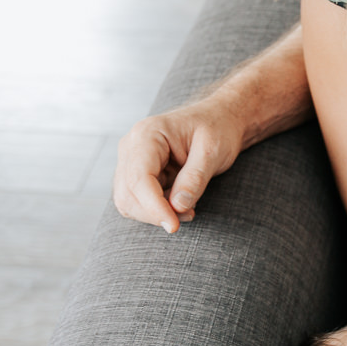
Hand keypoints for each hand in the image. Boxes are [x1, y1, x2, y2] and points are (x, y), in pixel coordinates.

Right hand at [112, 102, 246, 231]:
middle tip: (189, 215)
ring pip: (128, 201)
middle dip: (155, 213)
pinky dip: (156, 210)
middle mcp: (131, 146)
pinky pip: (137, 201)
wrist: (219, 120)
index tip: (174, 225)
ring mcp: (131, 161)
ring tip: (188, 209)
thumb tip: (177, 207)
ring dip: (155, 214)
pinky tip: (180, 204)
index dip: (154, 207)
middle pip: (128, 194)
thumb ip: (194, 178)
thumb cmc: (217, 129)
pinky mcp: (137, 174)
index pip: (139, 178)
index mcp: (147, 134)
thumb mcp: (212, 151)